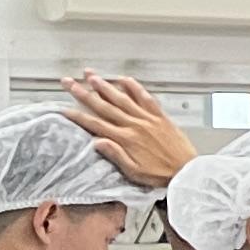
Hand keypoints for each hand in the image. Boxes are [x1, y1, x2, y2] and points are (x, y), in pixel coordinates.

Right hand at [58, 72, 195, 188]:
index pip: (95, 124)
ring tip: (91, 75)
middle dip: (84, 93)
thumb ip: (115, 155)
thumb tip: (96, 142)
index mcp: (125, 139)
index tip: (63, 108)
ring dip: (105, 86)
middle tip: (69, 82)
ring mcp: (147, 118)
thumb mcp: (133, 171)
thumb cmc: (159, 174)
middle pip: (104, 106)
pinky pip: (146, 98)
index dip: (78, 115)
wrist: (186, 170)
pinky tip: (124, 79)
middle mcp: (134, 125)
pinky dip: (135, 88)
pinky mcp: (160, 116)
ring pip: (122, 98)